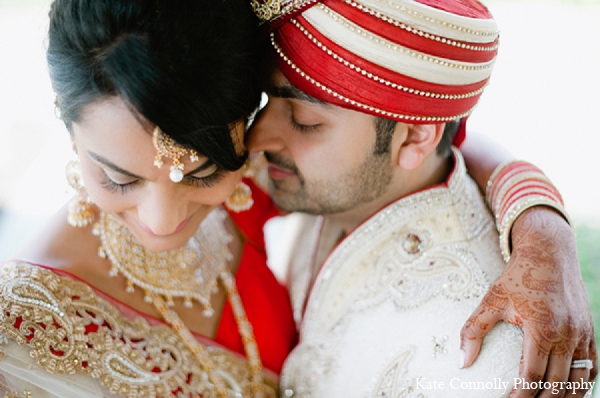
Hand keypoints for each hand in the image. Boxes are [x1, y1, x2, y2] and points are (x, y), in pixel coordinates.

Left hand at [460, 207, 596, 396]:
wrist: (550, 252)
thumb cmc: (518, 275)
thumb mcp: (492, 299)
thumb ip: (474, 329)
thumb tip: (462, 361)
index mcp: (542, 328)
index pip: (532, 375)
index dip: (520, 395)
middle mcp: (566, 334)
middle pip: (557, 385)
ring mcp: (582, 335)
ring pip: (578, 381)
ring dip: (562, 397)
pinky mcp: (589, 332)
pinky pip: (591, 367)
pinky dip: (580, 384)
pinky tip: (565, 391)